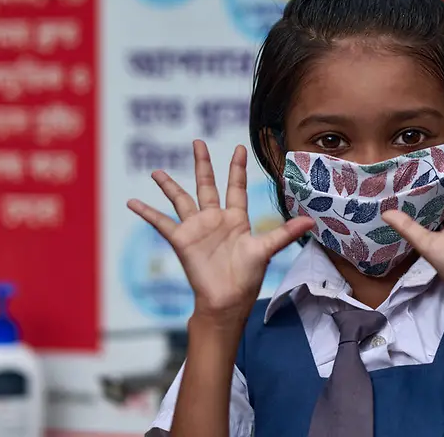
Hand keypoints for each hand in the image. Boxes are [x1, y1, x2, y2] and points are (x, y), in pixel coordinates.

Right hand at [127, 141, 313, 326]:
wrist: (226, 301)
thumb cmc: (247, 278)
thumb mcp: (266, 250)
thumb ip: (284, 232)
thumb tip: (310, 220)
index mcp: (236, 219)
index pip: (236, 187)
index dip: (237, 168)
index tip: (239, 148)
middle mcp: (215, 219)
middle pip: (207, 185)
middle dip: (203, 164)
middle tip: (198, 142)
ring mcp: (196, 229)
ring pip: (181, 200)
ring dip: (169, 186)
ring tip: (157, 172)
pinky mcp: (181, 240)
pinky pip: (161, 223)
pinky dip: (147, 212)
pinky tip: (133, 202)